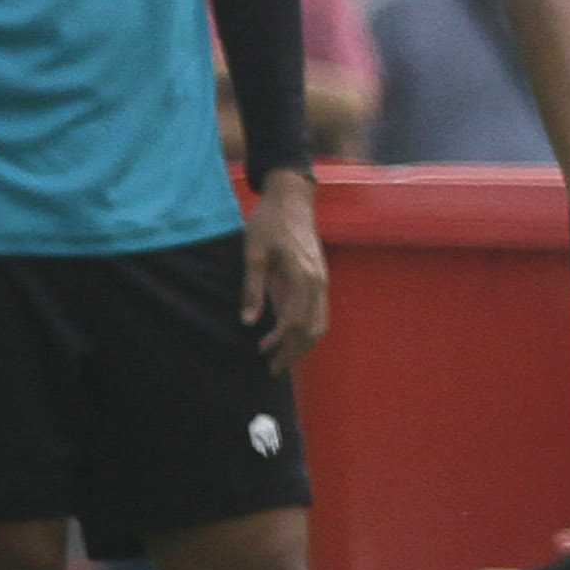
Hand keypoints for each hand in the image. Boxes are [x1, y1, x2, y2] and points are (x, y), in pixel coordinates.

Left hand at [240, 168, 329, 371]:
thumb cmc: (270, 223)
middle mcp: (319, 283)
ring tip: (282, 358)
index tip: (261, 350)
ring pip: (320, 324)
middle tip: (273, 368)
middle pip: (312, 329)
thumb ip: (252, 288)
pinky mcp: (319, 279)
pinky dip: (307, 331)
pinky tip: (290, 337)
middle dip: (294, 352)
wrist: (292, 200)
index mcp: (304, 277)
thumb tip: (248, 322)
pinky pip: (319, 313)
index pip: (296, 322)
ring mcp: (322, 282)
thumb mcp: (253, 253)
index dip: (279, 341)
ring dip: (302, 344)